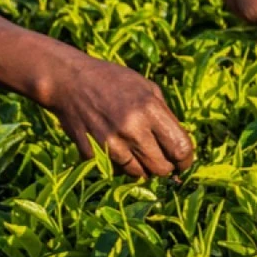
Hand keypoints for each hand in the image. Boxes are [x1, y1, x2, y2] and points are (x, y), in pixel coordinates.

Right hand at [44, 51, 195, 177]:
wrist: (70, 81)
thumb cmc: (113, 81)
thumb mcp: (147, 88)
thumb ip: (165, 115)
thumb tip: (180, 145)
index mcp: (150, 109)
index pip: (180, 147)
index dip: (186, 159)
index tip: (184, 162)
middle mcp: (132, 129)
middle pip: (162, 168)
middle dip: (166, 167)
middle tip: (162, 160)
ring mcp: (110, 144)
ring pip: (140, 174)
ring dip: (143, 168)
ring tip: (138, 150)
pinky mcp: (92, 154)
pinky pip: (116, 171)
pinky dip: (120, 164)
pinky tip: (116, 146)